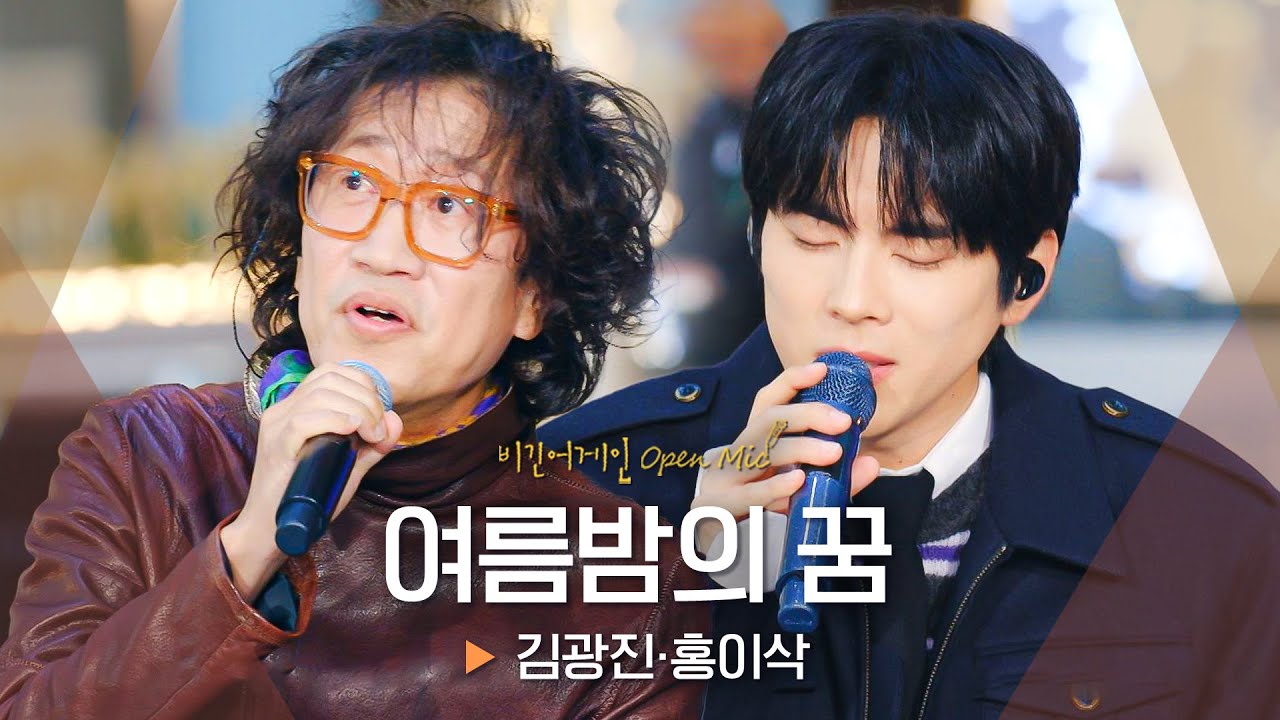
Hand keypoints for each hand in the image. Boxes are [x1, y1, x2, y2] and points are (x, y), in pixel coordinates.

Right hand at [221, 363, 402, 600]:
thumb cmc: (310, 495)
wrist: (273, 529)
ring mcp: (277, 425)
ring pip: (321, 394)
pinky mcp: (276, 445)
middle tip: (378, 429)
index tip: (379, 414)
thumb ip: (373, 444)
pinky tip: (354, 432)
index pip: (332, 371)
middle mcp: (284, 408)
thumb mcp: (349, 465)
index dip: (363, 384)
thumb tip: (395, 420)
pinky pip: (305, 419)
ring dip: (358, 409)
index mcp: (298, 405)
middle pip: (330, 378)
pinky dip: (336, 420)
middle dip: (366, 398)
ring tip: (371, 435)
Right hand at [691, 361, 879, 552]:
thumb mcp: (800, 492)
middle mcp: (735, 453)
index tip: (822, 369)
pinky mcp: (716, 508)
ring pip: (760, 452)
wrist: (718, 553)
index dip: (792, 381)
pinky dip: (774, 488)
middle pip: (768, 420)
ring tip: (832, 452)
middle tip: (843, 421)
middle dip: (807, 414)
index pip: (768, 402)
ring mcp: (723, 479)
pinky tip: (797, 482)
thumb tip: (870, 463)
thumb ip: (834, 478)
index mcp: (753, 444)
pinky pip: (748, 494)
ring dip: (799, 449)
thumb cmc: (762, 514)